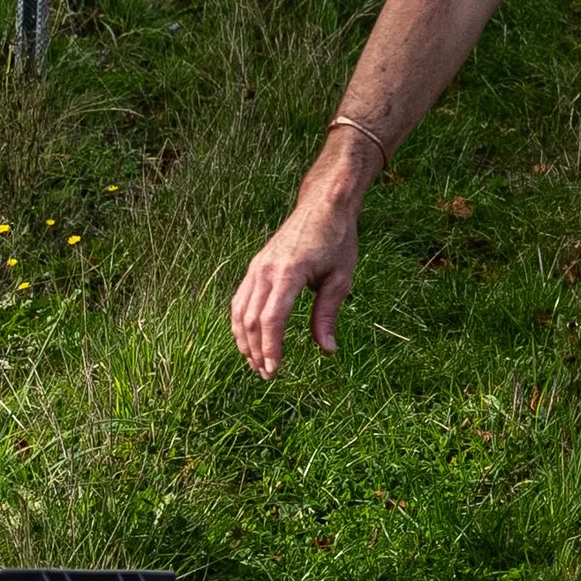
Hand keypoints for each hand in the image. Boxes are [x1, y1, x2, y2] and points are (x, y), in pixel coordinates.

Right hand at [230, 170, 363, 375]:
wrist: (323, 205)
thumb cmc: (337, 240)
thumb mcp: (341, 279)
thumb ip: (327, 314)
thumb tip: (327, 350)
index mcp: (289, 272)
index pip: (272, 318)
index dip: (271, 347)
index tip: (275, 370)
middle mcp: (266, 270)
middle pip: (250, 319)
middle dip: (256, 350)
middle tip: (268, 375)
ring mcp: (256, 267)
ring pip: (239, 311)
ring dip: (244, 340)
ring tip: (256, 363)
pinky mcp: (255, 266)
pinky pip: (240, 299)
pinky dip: (240, 323)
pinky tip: (249, 340)